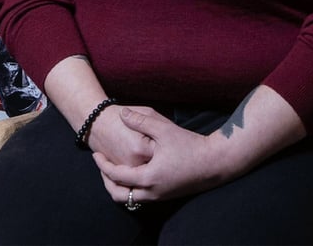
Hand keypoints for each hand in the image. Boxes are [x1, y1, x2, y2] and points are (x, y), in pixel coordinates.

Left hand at [92, 107, 224, 204]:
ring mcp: (160, 196)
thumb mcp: (163, 129)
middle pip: (119, 195)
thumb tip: (122, 112)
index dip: (103, 165)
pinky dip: (131, 189)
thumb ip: (141, 121)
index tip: (96, 154)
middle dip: (107, 182)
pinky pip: (141, 198)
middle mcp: (153, 192)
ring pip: (130, 200)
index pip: (116, 176)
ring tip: (113, 170)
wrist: (216, 163)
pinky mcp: (167, 196)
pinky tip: (131, 173)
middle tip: (102, 165)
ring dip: (118, 187)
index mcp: (149, 177)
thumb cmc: (190, 145)